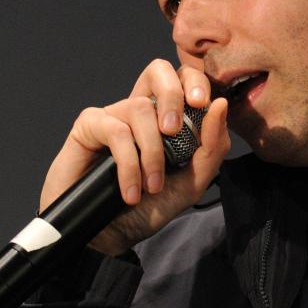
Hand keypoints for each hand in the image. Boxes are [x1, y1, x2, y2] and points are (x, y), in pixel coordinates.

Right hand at [39, 59, 229, 255]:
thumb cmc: (148, 208)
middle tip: (176, 130)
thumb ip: (211, 147)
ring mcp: (113, 114)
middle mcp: (139, 110)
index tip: (207, 103)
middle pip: (158, 71)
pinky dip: (129, 164)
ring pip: (140, 108)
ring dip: (152, 152)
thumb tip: (219, 104)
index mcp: (166, 117)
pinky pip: (115, 130)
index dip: (197, 81)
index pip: (184, 79)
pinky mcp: (88, 126)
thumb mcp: (191, 183)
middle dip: (174, 95)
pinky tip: (130, 191)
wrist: (109, 237)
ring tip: (152, 186)